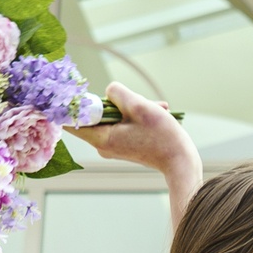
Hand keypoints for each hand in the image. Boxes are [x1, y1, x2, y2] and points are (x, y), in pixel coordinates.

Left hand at [67, 83, 202, 224]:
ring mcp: (114, 146)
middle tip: (138, 101)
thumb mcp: (138, 105)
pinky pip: (124, 124)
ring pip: (114, 117)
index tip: (86, 92)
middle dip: (115, 103)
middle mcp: (103, 145)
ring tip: (155, 107)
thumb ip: (117, 93)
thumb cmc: (161, 135)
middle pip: (96, 114)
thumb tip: (108, 92)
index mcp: (101, 138)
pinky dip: (137, 117)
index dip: (74, 104)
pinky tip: (157, 112)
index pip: (71, 121)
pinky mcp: (125, 145)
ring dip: (132, 108)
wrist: (181, 160)